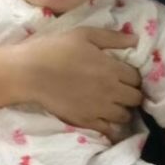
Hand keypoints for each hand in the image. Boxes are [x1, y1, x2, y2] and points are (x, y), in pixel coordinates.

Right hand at [13, 27, 141, 138]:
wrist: (28, 72)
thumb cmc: (54, 49)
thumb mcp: (83, 34)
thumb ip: (112, 37)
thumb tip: (136, 40)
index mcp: (111, 68)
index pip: (136, 78)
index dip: (131, 76)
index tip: (122, 75)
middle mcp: (110, 90)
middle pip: (135, 98)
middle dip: (130, 93)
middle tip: (119, 90)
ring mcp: (98, 108)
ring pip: (125, 116)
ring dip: (122, 109)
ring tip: (111, 104)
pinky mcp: (85, 121)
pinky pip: (108, 130)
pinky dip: (110, 126)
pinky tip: (104, 120)